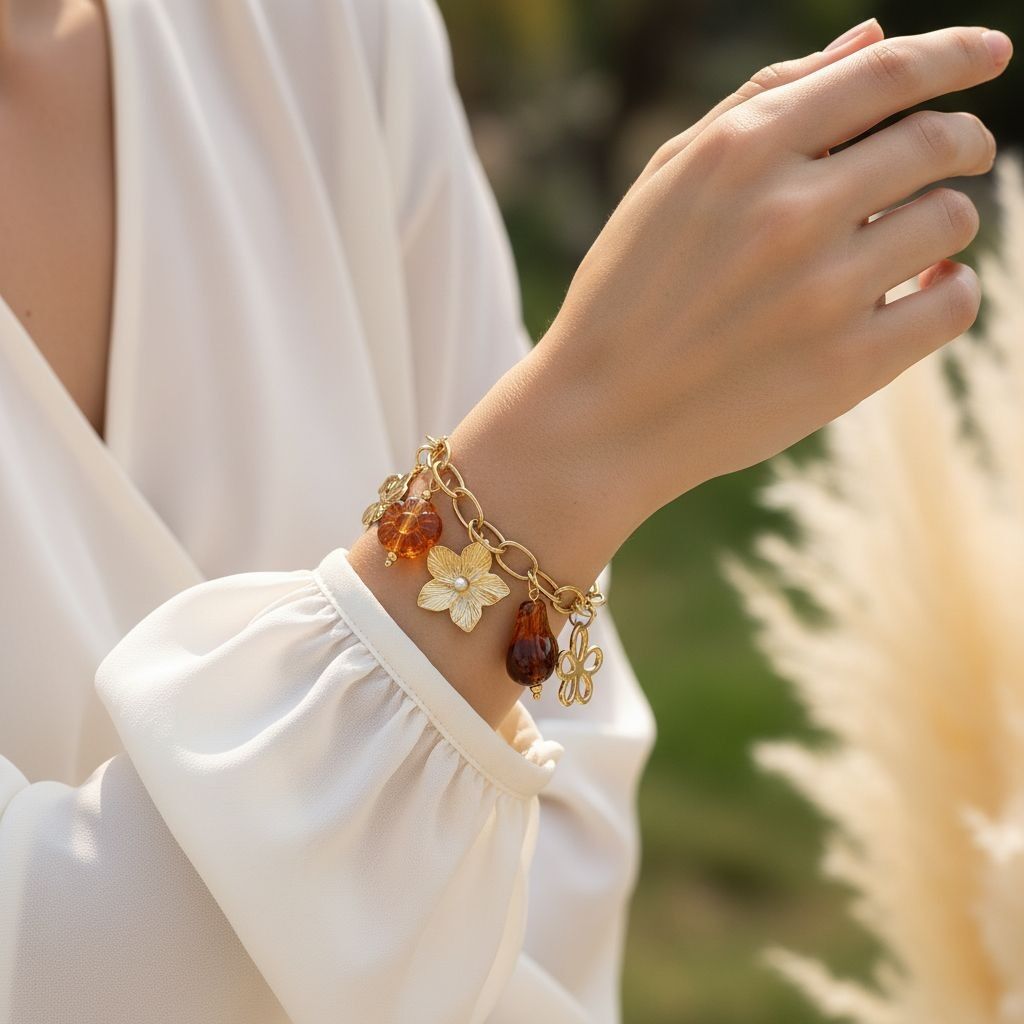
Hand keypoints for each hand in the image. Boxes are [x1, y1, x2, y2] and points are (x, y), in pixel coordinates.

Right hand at [541, 25, 1011, 524]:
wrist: (599, 418)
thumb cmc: (627, 295)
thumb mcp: (668, 180)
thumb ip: (763, 99)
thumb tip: (870, 36)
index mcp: (741, 151)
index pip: (885, 75)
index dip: (954, 54)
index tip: (991, 52)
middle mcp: (789, 210)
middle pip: (937, 142)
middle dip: (964, 141)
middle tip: (964, 155)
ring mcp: (822, 290)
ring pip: (952, 221)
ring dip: (946, 221)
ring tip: (912, 243)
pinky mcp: (847, 365)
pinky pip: (954, 304)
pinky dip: (953, 290)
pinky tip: (924, 291)